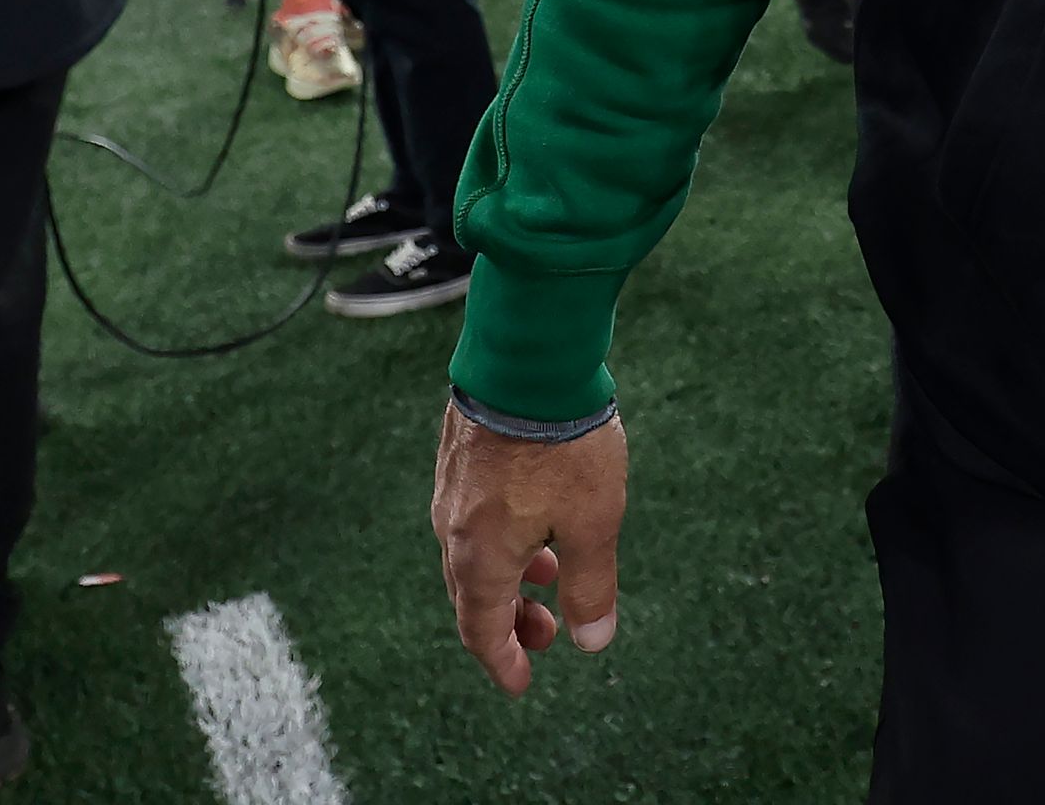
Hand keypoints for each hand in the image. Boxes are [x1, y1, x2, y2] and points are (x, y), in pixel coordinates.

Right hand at [433, 401, 627, 695]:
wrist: (528, 360)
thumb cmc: (564, 444)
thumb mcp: (594, 523)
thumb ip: (590, 585)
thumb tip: (592, 641)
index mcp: (481, 558)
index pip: (481, 631)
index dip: (503, 662)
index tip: (521, 683)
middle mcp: (453, 532)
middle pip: (474, 598)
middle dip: (510, 623)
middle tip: (547, 634)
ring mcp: (450, 493)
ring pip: (475, 557)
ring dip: (511, 579)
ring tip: (552, 577)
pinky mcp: (458, 459)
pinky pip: (474, 521)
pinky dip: (505, 541)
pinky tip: (538, 524)